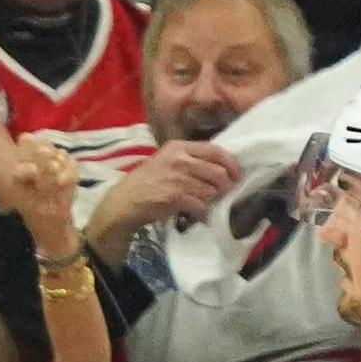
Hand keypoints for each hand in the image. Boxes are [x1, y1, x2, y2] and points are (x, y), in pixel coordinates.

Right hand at [92, 139, 244, 249]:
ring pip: (211, 190)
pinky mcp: (175, 197)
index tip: (237, 174)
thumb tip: (220, 167)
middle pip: (217, 172)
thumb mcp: (166, 160)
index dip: (231, 164)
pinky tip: (200, 214)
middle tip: (226, 193)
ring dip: (213, 200)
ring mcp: (177, 178)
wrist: (124, 202)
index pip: (216, 150)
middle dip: (226, 185)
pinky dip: (204, 212)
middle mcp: (179, 159)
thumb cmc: (146, 182)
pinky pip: (201, 205)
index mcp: (179, 147)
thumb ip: (190, 159)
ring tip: (208, 203)